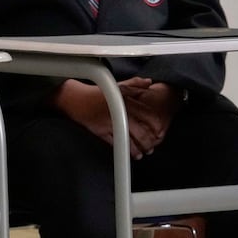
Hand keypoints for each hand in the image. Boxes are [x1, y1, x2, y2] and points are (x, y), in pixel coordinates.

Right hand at [52, 79, 170, 157]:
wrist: (77, 100)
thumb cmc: (98, 93)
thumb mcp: (118, 84)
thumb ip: (135, 84)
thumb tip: (149, 82)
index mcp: (125, 101)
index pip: (146, 114)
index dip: (155, 124)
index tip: (160, 130)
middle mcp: (120, 113)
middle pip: (140, 131)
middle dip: (149, 141)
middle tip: (153, 145)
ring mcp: (111, 124)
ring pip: (129, 140)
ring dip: (139, 148)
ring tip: (144, 152)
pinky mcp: (102, 132)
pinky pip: (117, 144)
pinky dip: (126, 151)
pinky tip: (133, 154)